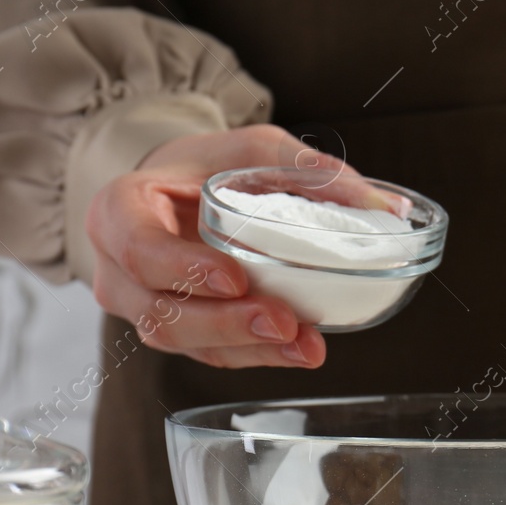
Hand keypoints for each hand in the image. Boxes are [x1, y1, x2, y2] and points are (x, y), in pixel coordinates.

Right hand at [86, 124, 391, 369]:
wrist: (180, 191)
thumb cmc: (208, 167)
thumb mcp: (251, 149)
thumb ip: (307, 170)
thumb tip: (385, 207)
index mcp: (121, 211)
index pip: (140, 249)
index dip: (184, 270)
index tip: (235, 277)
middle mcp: (120, 268)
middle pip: (160, 312)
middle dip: (226, 324)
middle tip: (283, 322)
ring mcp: (143, 307)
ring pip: (184, 344)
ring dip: (247, 347)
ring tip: (305, 343)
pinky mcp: (178, 332)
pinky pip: (210, 354)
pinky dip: (256, 355)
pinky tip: (298, 349)